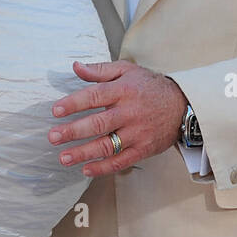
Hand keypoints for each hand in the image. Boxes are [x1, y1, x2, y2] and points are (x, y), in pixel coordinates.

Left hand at [48, 60, 186, 177]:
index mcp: (123, 90)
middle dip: (73, 131)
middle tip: (53, 137)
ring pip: (107, 145)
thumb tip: (75, 67)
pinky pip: (121, 160)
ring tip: (63, 158)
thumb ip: (100, 70)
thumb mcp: (127, 70)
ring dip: (84, 153)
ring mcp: (137, 132)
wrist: (183, 105)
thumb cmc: (149, 86)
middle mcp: (129, 112)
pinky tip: (86, 169)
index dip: (74, 103)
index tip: (56, 111)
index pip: (95, 96)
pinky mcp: (143, 148)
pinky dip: (103, 167)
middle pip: (98, 123)